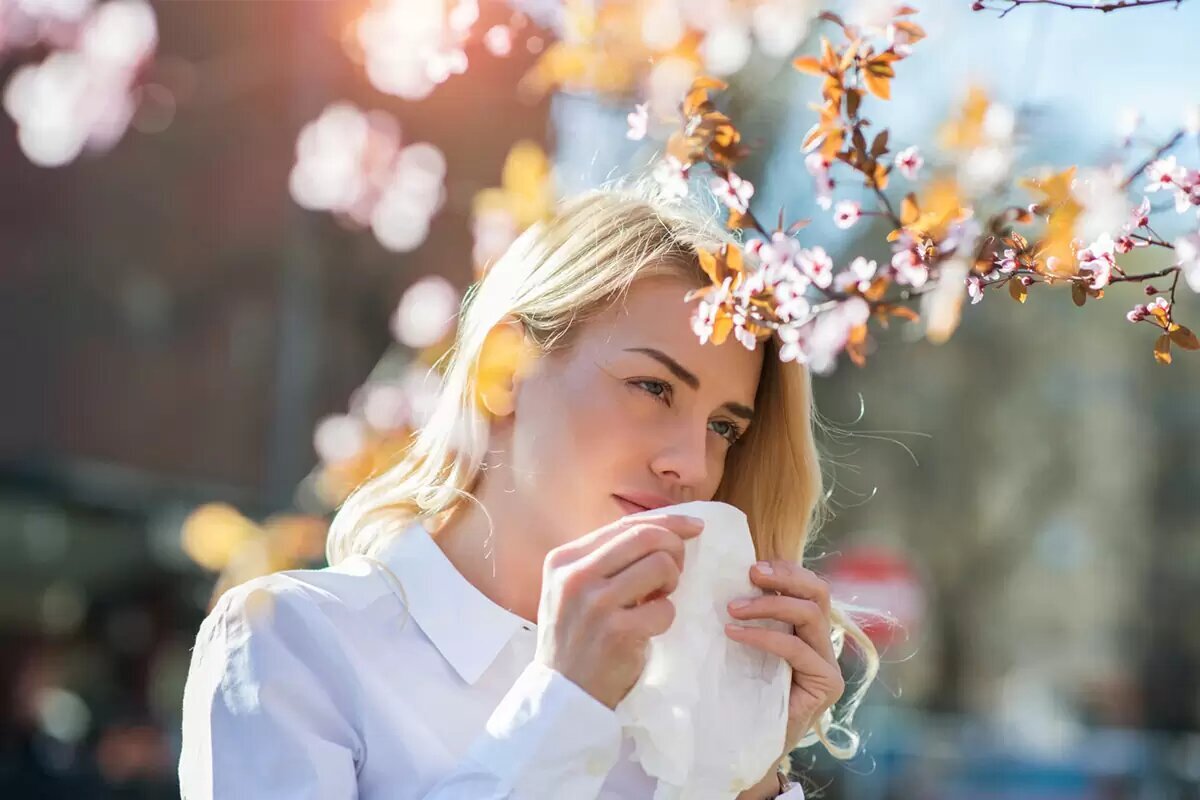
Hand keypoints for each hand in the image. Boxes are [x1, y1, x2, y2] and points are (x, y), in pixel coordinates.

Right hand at [535, 513, 704, 708]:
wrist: (564, 693)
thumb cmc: (576, 636)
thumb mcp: (575, 588)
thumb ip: (607, 558)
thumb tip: (664, 530)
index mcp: (564, 558)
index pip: (625, 524)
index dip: (667, 521)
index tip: (695, 527)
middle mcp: (576, 575)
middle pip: (647, 536)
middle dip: (675, 550)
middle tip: (674, 574)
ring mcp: (595, 603)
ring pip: (660, 565)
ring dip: (671, 583)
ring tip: (656, 600)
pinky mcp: (617, 632)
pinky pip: (666, 608)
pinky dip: (665, 617)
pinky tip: (648, 628)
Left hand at [725, 558, 845, 778]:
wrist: (744, 746)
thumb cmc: (739, 694)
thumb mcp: (743, 646)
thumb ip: (748, 617)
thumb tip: (722, 577)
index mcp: (808, 630)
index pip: (809, 586)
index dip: (785, 570)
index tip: (750, 565)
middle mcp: (824, 644)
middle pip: (818, 592)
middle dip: (784, 576)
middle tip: (750, 573)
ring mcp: (828, 665)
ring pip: (809, 614)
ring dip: (768, 605)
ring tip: (732, 609)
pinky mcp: (826, 685)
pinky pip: (796, 648)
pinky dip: (764, 636)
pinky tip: (735, 634)